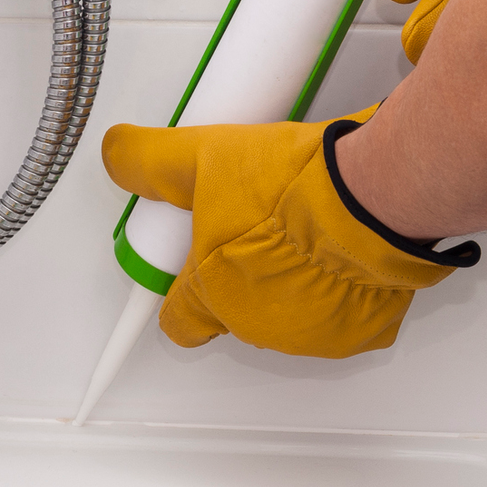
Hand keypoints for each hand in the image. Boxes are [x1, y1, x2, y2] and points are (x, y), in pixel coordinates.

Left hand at [101, 104, 478, 357]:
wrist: (370, 194)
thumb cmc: (293, 188)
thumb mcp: (203, 157)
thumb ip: (151, 161)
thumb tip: (117, 154)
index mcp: (213, 292)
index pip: (178, 320)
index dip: (182, 293)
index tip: (193, 267)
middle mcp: (258, 323)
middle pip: (236, 312)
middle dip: (243, 276)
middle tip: (259, 228)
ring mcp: (311, 333)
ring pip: (289, 316)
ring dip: (292, 284)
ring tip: (302, 233)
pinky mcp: (360, 331)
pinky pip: (343, 318)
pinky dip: (343, 292)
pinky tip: (342, 254)